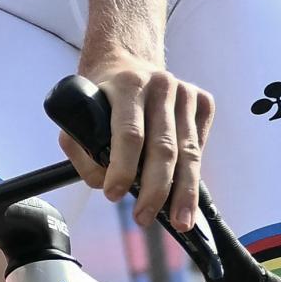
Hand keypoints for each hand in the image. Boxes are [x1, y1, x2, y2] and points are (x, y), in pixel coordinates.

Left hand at [59, 52, 213, 231]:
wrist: (126, 60)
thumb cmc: (100, 96)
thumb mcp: (78, 116)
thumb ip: (82, 151)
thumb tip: (104, 183)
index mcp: (126, 84)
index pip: (129, 133)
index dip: (122, 167)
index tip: (113, 194)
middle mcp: (160, 84)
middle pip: (163, 147)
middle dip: (155, 189)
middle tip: (144, 217)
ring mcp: (185, 91)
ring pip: (188, 151)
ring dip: (184, 191)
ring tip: (179, 220)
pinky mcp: (202, 100)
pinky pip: (200, 145)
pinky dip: (193, 172)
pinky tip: (186, 193)